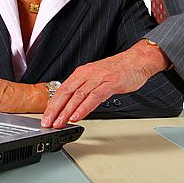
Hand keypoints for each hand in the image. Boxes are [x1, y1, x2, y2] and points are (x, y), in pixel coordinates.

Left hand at [41, 40, 168, 127]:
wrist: (137, 60)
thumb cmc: (119, 70)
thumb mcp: (97, 77)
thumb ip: (85, 88)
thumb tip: (73, 104)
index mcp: (82, 72)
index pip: (62, 89)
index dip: (52, 104)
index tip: (46, 117)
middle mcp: (88, 74)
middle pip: (67, 92)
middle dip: (55, 109)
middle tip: (48, 123)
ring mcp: (99, 78)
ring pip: (78, 96)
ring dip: (67, 111)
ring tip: (60, 123)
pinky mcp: (110, 83)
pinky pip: (94, 97)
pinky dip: (85, 107)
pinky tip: (78, 116)